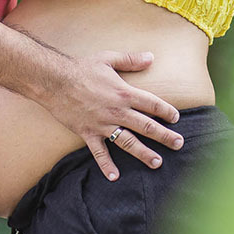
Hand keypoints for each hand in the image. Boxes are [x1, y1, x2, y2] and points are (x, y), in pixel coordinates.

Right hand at [44, 50, 183, 180]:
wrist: (54, 81)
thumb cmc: (82, 68)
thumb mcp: (109, 58)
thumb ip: (131, 59)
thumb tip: (151, 57)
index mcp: (124, 93)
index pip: (152, 104)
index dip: (166, 111)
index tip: (176, 119)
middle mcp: (117, 111)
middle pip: (146, 126)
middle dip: (164, 136)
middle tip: (179, 144)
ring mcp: (102, 124)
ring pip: (127, 142)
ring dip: (143, 153)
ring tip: (157, 162)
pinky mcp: (88, 133)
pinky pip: (99, 152)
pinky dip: (106, 165)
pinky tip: (115, 176)